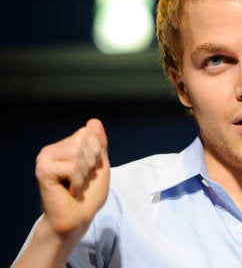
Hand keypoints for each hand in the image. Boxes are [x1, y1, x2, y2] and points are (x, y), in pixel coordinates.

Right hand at [35, 118, 110, 238]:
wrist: (77, 218)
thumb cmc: (88, 195)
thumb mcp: (99, 165)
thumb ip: (98, 143)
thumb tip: (94, 121)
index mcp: (64, 147)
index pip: (88, 132)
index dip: (96, 153)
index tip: (89, 170)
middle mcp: (51, 150)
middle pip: (83, 140)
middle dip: (91, 163)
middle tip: (81, 180)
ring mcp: (44, 159)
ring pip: (78, 153)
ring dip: (84, 173)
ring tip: (76, 185)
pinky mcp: (43, 171)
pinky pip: (72, 167)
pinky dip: (78, 181)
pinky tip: (70, 190)